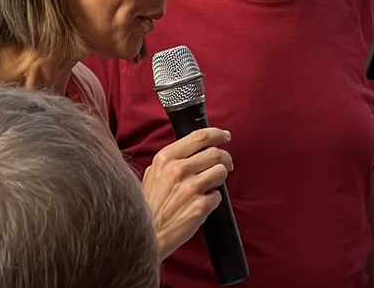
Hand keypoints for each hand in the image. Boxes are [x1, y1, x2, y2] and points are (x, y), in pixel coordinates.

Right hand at [142, 126, 232, 259]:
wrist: (146, 238)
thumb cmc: (148, 208)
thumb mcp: (152, 176)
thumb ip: (170, 160)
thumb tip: (192, 148)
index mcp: (165, 159)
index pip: (199, 137)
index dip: (217, 134)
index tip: (225, 136)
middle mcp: (178, 170)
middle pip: (216, 153)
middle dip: (225, 158)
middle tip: (227, 165)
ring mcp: (190, 188)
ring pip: (221, 171)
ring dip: (219, 179)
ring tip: (210, 187)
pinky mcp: (200, 206)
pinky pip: (218, 196)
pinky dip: (213, 200)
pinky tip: (201, 205)